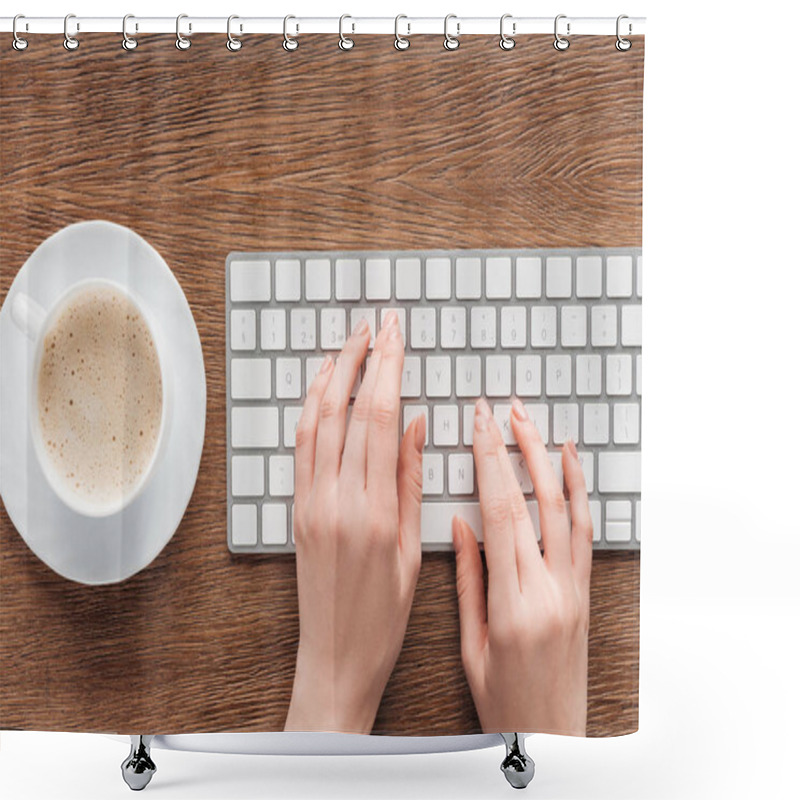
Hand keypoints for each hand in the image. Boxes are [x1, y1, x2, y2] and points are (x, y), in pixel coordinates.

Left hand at [284, 313, 424, 733]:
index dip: (387, 367)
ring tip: (347, 344)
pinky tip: (321, 391)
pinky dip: (310, 411)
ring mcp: (309, 503)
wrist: (336, 657)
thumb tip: (413, 422)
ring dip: (330, 376)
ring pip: (315, 422)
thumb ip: (409, 480)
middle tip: (376, 323)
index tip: (396, 333)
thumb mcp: (410, 550)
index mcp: (372, 510)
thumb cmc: (383, 616)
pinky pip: (300, 448)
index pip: (379, 418)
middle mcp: (335, 499)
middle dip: (360, 357)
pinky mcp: (296, 510)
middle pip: (346, 409)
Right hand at [453, 397, 591, 735]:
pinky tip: (569, 462)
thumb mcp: (471, 644)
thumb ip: (470, 578)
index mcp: (514, 604)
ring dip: (548, 459)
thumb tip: (463, 521)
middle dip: (516, 447)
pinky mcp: (585, 591)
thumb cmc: (504, 700)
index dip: (490, 461)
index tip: (480, 424)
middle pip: (535, 502)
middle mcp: (550, 589)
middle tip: (503, 408)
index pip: (502, 513)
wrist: (553, 736)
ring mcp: (574, 588)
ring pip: (566, 509)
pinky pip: (585, 531)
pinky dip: (578, 491)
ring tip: (532, 422)